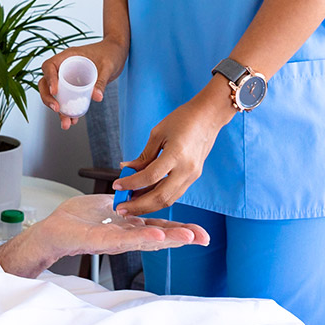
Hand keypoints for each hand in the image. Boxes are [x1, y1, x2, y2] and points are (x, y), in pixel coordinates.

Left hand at [38, 194, 208, 257]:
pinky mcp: (98, 242)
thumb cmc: (77, 219)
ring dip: (167, 239)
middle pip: (158, 237)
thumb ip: (126, 200)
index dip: (179, 229)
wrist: (51, 230)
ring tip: (186, 237)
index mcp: (129, 227)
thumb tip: (140, 189)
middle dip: (181, 237)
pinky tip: (157, 237)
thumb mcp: (107, 204)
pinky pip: (122, 239)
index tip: (200, 231)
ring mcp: (113, 241)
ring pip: (144, 240)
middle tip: (203, 238)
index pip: (159, 228)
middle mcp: (125, 237)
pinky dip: (141, 238)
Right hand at [39, 39, 125, 129]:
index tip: (55, 92)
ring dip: (58, 110)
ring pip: (55, 95)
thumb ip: (102, 81)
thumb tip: (97, 98)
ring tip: (66, 124)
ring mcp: (68, 77)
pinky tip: (73, 121)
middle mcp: (64, 67)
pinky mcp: (74, 87)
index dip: (49, 79)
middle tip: (56, 109)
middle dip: (47, 98)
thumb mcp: (108, 66)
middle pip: (45, 82)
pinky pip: (67, 99)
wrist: (117, 53)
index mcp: (68, 56)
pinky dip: (68, 110)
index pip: (49, 66)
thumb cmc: (111, 53)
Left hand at [115, 91, 232, 216]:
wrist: (208, 116)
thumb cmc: (182, 120)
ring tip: (130, 205)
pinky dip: (158, 198)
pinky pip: (174, 194)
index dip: (131, 183)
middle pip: (160, 197)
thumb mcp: (158, 133)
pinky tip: (144, 196)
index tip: (116, 185)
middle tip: (120, 208)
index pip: (149, 176)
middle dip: (138, 205)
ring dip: (148, 205)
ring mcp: (192, 175)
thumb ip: (143, 156)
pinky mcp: (193, 177)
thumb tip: (126, 169)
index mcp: (176, 154)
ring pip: (168, 200)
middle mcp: (186, 169)